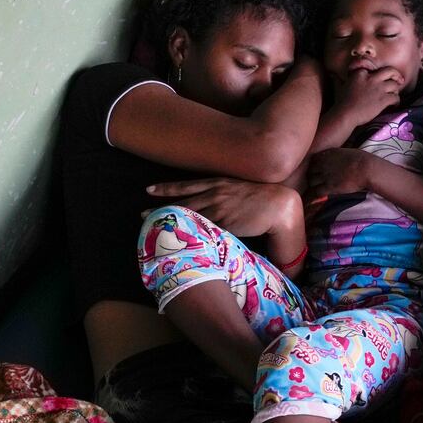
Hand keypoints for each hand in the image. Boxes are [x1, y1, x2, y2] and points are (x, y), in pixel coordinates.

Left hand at [145, 178, 299, 237]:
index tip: (149, 190)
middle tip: (142, 215)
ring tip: (154, 229)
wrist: (279, 204)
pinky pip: (204, 231)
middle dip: (161, 209)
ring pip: (189, 217)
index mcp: (218, 183)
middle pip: (182, 202)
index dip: (167, 189)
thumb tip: (216, 200)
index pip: (187, 186)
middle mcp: (215, 194)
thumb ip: (225, 193)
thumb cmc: (262, 196)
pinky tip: (177, 239)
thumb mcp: (240, 188)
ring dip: (171, 223)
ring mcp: (219, 210)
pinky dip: (190, 235)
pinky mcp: (226, 225)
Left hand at [306, 148, 377, 201]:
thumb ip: (338, 155)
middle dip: (311, 176)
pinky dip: (315, 195)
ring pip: (311, 181)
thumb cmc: (362, 160)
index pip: (312, 160)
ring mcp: (325, 175)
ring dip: (313, 185)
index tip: (317, 171)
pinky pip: (316, 192)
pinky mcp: (329, 187)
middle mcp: (323, 164)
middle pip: (309, 170)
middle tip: (315, 181)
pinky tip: (317, 197)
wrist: (366, 168)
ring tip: (316, 189)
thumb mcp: (346, 152)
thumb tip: (339, 158)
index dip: (314, 166)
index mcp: (328, 154)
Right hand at [334, 66, 404, 126]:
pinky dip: (396, 102)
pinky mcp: (383, 100)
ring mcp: (378, 88)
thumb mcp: (340, 86)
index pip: (374, 67)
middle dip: (396, 75)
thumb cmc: (341, 102)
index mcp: (361, 73)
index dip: (379, 72)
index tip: (381, 77)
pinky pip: (396, 98)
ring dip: (396, 90)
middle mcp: (371, 78)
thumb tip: (332, 73)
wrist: (345, 115)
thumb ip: (339, 78)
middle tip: (399, 80)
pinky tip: (393, 105)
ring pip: (395, 85)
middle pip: (390, 71)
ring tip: (393, 95)